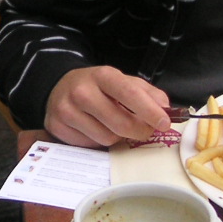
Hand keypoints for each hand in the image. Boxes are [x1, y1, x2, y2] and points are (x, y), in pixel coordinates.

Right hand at [44, 66, 171, 147]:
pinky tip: (95, 129)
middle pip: (120, 123)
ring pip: (106, 138)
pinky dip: (98, 141)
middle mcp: (81, 91)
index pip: (129, 94)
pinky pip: (90, 145)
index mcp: (102, 75)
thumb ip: (146, 93)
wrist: (60, 87)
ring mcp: (66, 110)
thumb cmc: (97, 87)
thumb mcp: (121, 81)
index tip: (164, 123)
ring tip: (113, 125)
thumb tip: (165, 108)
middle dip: (139, 131)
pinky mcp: (57, 127)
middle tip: (145, 131)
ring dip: (117, 137)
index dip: (150, 111)